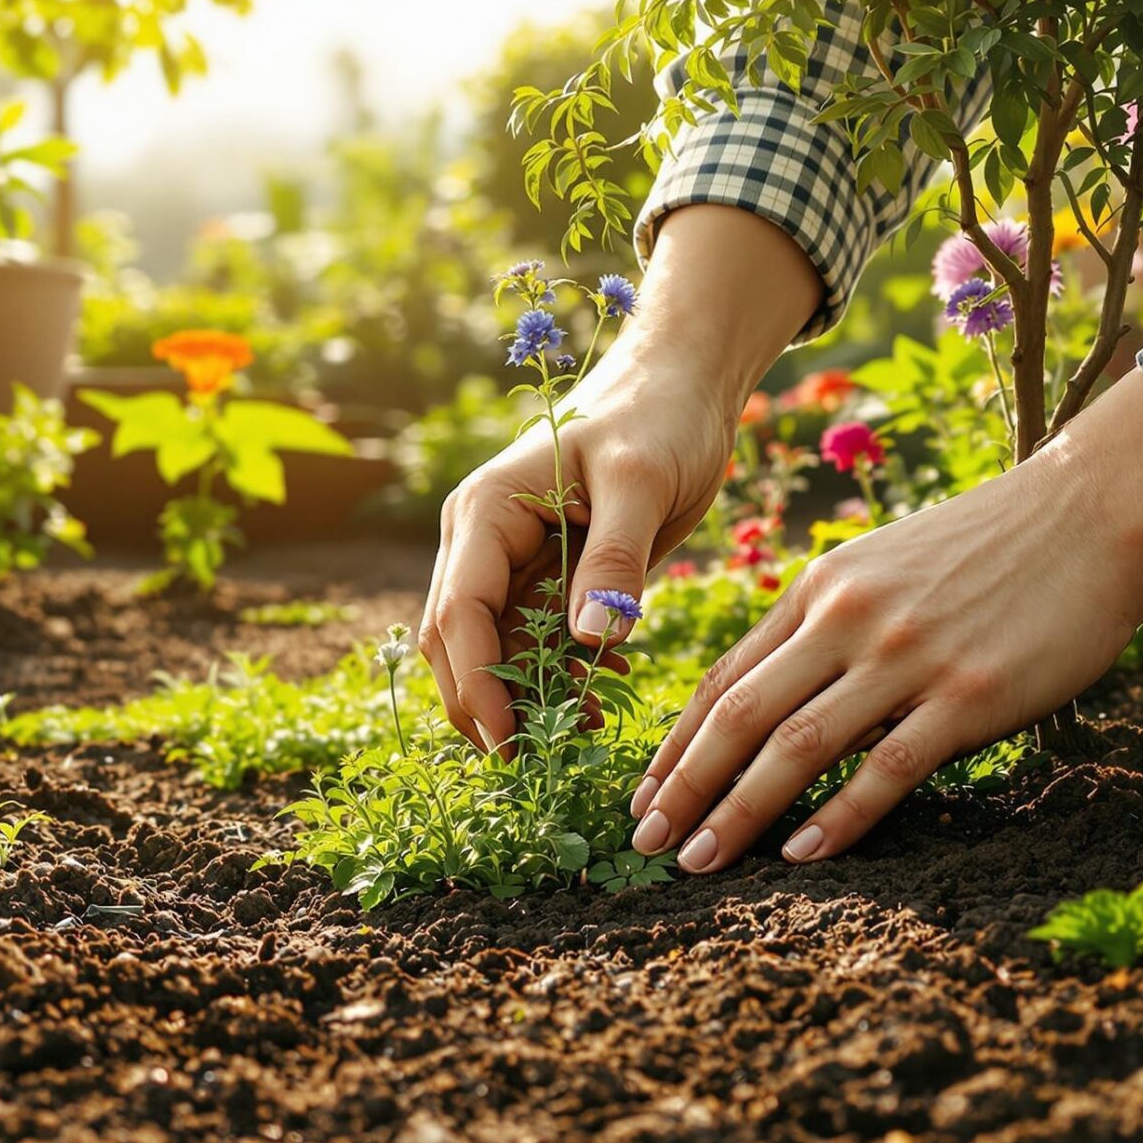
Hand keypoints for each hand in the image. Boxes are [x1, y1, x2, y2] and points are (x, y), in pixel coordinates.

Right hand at [419, 208, 822, 751]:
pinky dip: (559, 674)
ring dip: (527, 695)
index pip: (458, 612)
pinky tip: (606, 687)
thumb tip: (588, 645)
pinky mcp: (545, 573)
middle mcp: (481, 539)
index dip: (476, 684)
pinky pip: (534, 640)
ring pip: (493, 649)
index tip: (508, 743)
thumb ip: (614, 560)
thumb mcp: (642, 480)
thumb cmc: (660, 415)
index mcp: (486, 510)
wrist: (684, 383)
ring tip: (587, 725)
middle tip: (538, 760)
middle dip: (490, 703)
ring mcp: (510, 559)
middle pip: (457, 642)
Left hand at [629, 371, 1142, 871]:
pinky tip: (801, 855)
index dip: (676, 744)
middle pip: (740, 716)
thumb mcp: (879, 568)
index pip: (726, 679)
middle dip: (684, 785)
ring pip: (797, 745)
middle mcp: (846, 621)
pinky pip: (886, 768)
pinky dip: (838, 817)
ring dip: (738, 811)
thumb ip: (824, 629)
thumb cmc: (984, 549)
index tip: (643, 794)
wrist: (1089, 513)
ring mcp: (905, 657)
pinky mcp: (968, 694)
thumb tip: (776, 704)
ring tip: (698, 861)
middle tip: (645, 841)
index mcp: (818, 591)